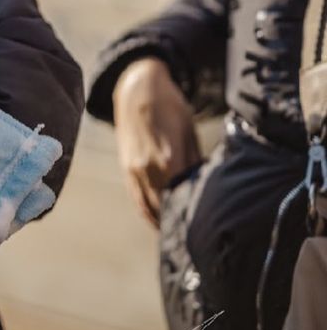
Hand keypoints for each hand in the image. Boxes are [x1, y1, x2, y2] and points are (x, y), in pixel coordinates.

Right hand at [112, 57, 200, 227]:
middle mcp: (149, 169)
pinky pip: (136, 197)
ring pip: (147, 206)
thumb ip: (194, 161)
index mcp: (169, 161)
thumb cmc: (170, 107)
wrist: (138, 89)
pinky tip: (155, 220)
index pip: (182, 199)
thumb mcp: (189, 132)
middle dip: (175, 223)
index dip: (191, 216)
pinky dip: (146, 211)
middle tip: (193, 239)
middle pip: (163, 207)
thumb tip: (204, 185)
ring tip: (174, 235)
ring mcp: (134, 170)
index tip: (203, 231)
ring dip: (159, 222)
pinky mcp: (126, 168)